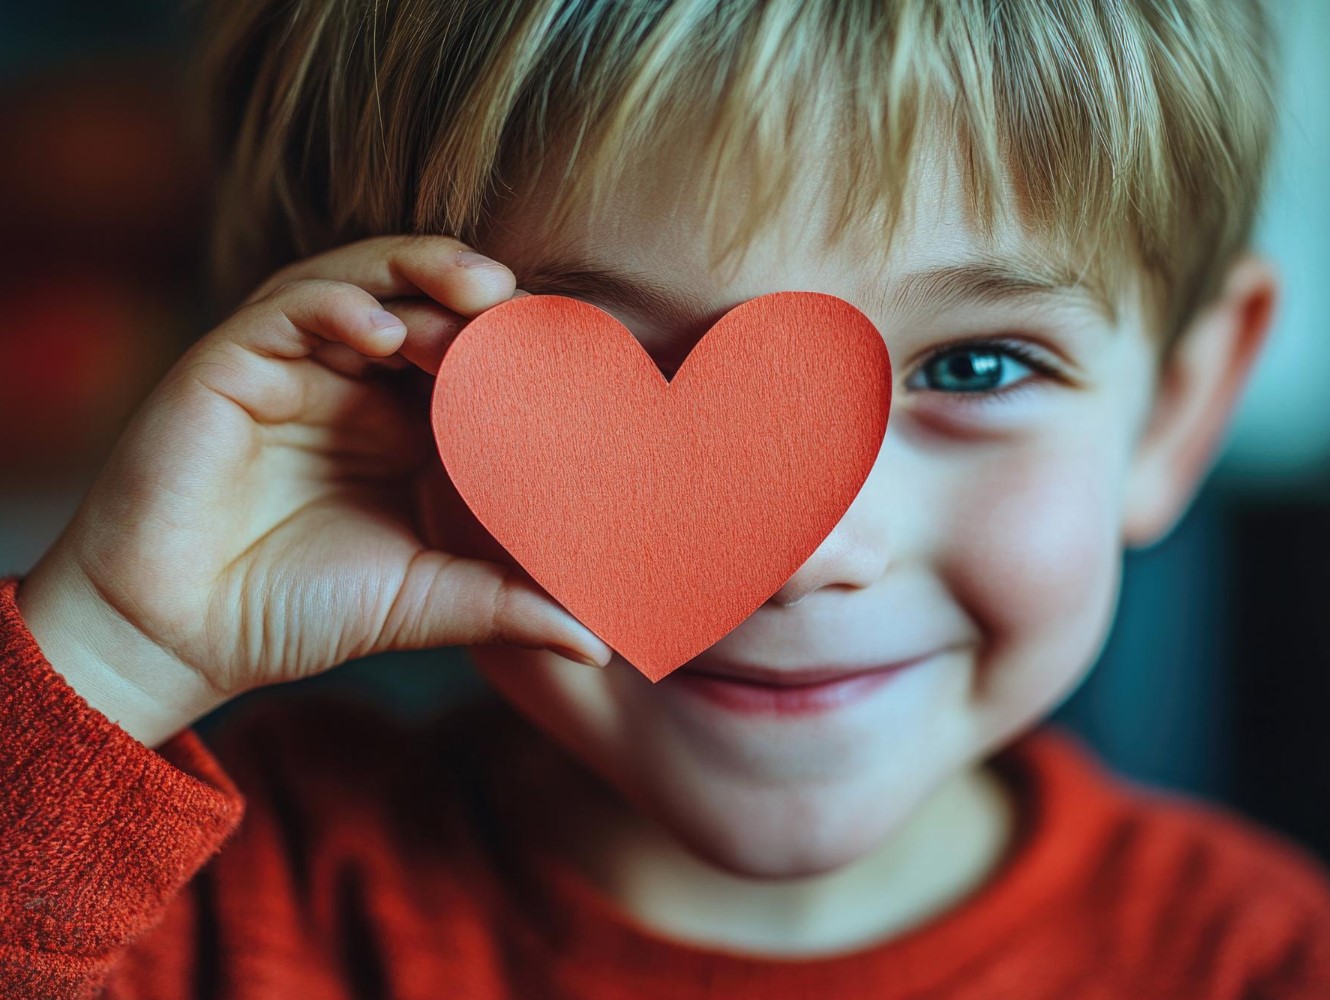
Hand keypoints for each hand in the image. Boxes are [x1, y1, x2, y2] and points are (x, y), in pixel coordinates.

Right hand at [17, 236, 610, 746]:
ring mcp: (289, 366)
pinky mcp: (228, 364)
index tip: (572, 357)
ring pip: (357, 283)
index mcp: (398, 426)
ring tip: (478, 287)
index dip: (514, 346)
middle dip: (475, 292)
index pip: (467, 358)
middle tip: (526, 300)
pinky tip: (381, 329)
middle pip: (420, 303)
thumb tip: (600, 642)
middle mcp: (348, 383)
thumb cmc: (297, 612)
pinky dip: (335, 303)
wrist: (181, 639)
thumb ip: (506, 605)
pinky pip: (284, 309)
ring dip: (418, 273)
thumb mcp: (424, 599)